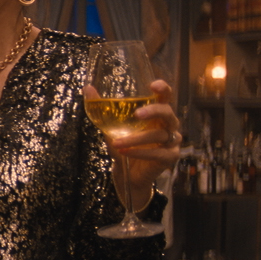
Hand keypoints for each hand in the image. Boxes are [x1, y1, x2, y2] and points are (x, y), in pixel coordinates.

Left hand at [86, 79, 179, 207]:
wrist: (126, 174)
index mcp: (157, 114)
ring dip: (136, 138)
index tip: (153, 86)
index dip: (163, 89)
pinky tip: (125, 152)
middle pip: (167, 112)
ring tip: (117, 143)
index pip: (166, 97)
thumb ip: (102, 107)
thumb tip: (88, 88)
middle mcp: (168, 125)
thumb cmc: (123, 146)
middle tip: (137, 114)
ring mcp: (172, 141)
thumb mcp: (110, 126)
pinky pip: (158, 153)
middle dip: (153, 111)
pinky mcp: (170, 157)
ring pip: (159, 135)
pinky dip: (140, 152)